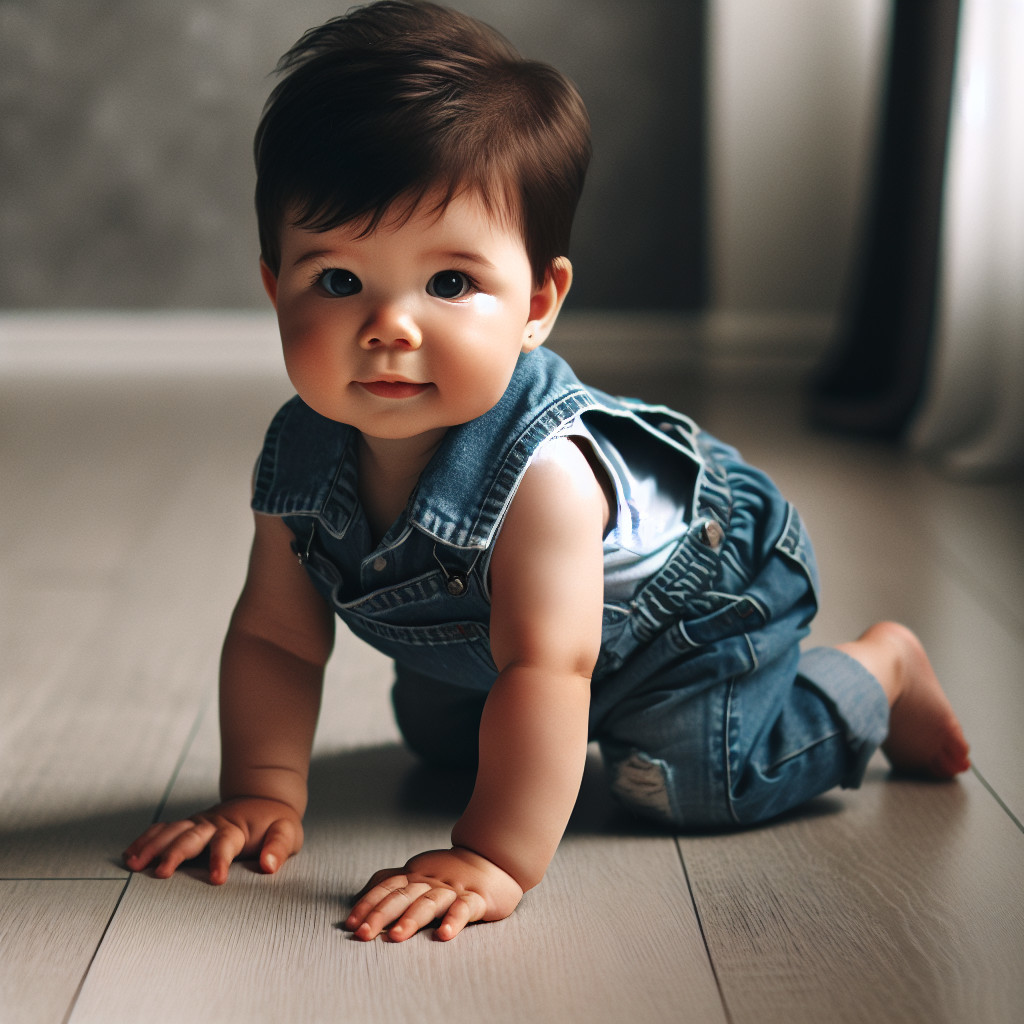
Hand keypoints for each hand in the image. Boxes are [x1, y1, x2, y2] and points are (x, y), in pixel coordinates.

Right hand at [122, 797, 302, 883]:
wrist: (263, 800)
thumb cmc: (275, 823)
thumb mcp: (287, 832)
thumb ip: (279, 847)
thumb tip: (270, 865)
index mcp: (237, 828)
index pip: (227, 843)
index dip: (221, 860)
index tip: (217, 879)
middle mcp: (213, 824)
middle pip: (191, 837)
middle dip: (175, 854)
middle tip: (161, 873)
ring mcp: (197, 823)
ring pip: (172, 831)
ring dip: (153, 846)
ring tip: (134, 864)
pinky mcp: (188, 826)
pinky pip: (164, 830)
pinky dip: (147, 840)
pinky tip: (131, 854)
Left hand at [345, 847, 523, 941]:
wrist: (494, 858)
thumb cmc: (450, 873)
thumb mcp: (418, 874)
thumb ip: (391, 883)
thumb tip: (360, 896)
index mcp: (415, 876)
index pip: (386, 888)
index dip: (367, 904)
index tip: (350, 924)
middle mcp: (430, 881)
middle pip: (401, 896)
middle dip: (380, 915)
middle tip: (363, 935)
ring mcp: (453, 889)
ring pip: (429, 902)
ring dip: (411, 919)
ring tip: (396, 937)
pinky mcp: (477, 897)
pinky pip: (464, 908)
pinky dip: (454, 920)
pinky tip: (444, 935)